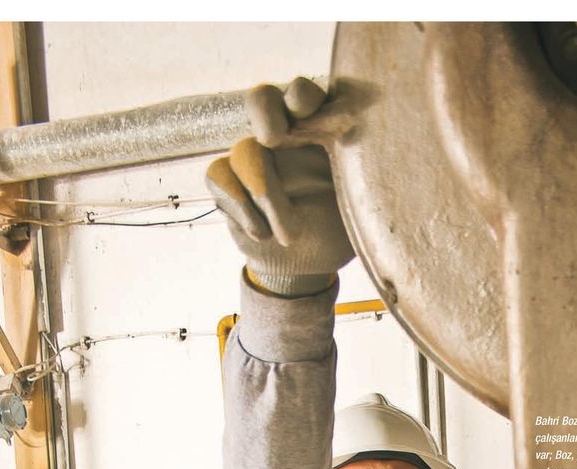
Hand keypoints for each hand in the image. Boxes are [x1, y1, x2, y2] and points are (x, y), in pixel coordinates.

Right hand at [206, 77, 353, 295]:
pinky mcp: (227, 178)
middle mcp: (283, 134)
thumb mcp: (357, 208)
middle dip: (266, 112)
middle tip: (273, 138)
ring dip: (265, 195)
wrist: (305, 265)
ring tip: (288, 235)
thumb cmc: (339, 231)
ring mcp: (252, 154)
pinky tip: (262, 233)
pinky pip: (219, 175)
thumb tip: (355, 148)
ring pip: (244, 150)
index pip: (307, 95)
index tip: (305, 112)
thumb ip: (355, 177)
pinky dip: (240, 206)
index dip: (303, 96)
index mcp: (319, 130)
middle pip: (262, 98)